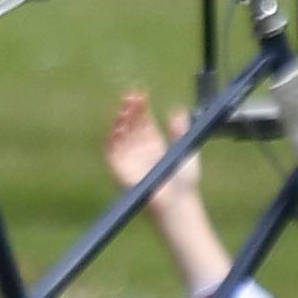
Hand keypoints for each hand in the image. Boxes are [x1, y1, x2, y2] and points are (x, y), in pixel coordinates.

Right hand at [103, 89, 194, 207]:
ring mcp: (129, 160)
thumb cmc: (185, 183)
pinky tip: (117, 125)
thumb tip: (177, 110)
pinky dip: (112, 138)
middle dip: (129, 110)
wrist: (178, 204)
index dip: (141, 107)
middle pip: (130, 124)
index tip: (141, 94)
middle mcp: (139, 150)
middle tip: (132, 95)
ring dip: (120, 120)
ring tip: (124, 106)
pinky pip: (112, 152)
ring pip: (120, 135)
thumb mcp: (185, 149)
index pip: (143, 120)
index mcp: (154, 143)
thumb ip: (180, 130)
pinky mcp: (120, 171)